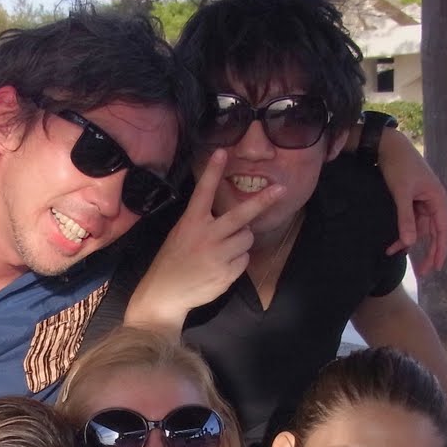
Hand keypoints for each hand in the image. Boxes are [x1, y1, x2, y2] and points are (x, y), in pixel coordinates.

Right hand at [125, 150, 281, 331]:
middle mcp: (205, 236)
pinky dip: (238, 261)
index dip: (214, 172)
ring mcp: (217, 256)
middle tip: (281, 189)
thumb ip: (204, 222)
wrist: (165, 293)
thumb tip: (239, 221)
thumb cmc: (174, 260)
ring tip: (224, 249)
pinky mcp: (226, 274)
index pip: (204, 192)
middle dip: (263, 201)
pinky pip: (244, 259)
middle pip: (241, 215)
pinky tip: (221, 266)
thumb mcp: (181, 234)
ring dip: (242, 241)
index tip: (222, 152)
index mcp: (191, 222)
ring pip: (247, 238)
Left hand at [376, 129, 446, 274]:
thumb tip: (411, 243)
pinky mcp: (410, 199)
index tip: (437, 267)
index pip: (443, 230)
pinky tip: (392, 242)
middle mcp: (433, 201)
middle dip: (426, 252)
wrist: (387, 145)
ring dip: (406, 240)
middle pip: (433, 232)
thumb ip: (406, 218)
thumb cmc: (398, 166)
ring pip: (418, 228)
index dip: (441, 250)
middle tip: (421, 273)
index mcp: (437, 198)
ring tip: (391, 253)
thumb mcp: (401, 193)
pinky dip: (402, 230)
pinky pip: (409, 220)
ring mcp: (422, 201)